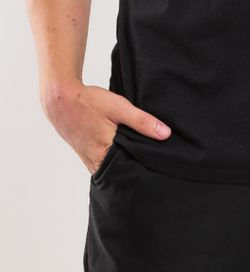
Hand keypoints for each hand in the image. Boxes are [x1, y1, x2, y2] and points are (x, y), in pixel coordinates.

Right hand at [41, 78, 171, 174]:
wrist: (61, 100)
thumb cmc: (90, 103)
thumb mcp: (119, 108)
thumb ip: (142, 121)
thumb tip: (166, 134)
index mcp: (105, 153)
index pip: (131, 169)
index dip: (146, 168)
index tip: (160, 166)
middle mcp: (96, 163)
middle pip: (123, 170)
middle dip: (137, 167)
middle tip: (156, 164)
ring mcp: (90, 161)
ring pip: (113, 168)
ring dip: (126, 163)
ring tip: (143, 158)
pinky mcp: (87, 157)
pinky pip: (105, 164)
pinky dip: (115, 160)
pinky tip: (125, 152)